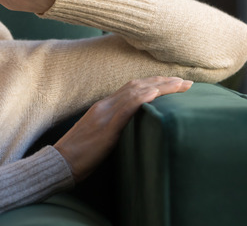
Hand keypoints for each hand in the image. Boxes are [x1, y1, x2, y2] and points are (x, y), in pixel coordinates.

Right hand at [53, 76, 192, 182]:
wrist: (59, 163)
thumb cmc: (78, 155)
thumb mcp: (100, 136)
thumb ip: (115, 127)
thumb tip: (133, 128)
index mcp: (103, 107)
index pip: (133, 88)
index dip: (155, 83)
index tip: (174, 83)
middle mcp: (105, 106)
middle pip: (137, 85)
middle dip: (163, 82)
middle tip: (186, 82)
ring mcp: (104, 115)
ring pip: (135, 92)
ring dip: (160, 86)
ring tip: (180, 85)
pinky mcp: (105, 128)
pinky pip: (125, 109)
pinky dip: (141, 98)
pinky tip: (156, 93)